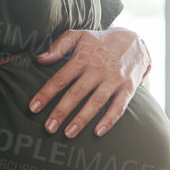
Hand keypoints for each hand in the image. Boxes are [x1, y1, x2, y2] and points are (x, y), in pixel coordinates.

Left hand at [29, 28, 149, 138]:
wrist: (135, 41)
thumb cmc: (100, 41)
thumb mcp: (79, 35)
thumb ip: (59, 46)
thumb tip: (39, 60)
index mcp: (83, 58)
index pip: (61, 78)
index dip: (46, 93)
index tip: (33, 108)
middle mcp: (98, 70)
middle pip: (77, 92)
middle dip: (62, 111)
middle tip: (49, 128)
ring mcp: (114, 79)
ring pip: (96, 102)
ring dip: (82, 119)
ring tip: (69, 134)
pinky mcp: (128, 87)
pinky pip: (119, 106)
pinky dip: (109, 120)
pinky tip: (98, 132)